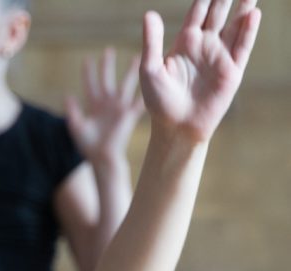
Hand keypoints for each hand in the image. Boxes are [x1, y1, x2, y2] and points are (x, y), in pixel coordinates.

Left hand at [66, 49, 144, 166]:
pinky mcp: (129, 115)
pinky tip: (152, 80)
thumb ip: (73, 112)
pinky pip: (138, 102)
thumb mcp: (77, 128)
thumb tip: (67, 96)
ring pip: (126, 85)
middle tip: (108, 50)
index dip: (88, 73)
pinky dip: (145, 93)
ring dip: (130, 72)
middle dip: (107, 66)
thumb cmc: (89, 146)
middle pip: (107, 80)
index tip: (87, 59)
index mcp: (94, 106)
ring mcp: (119, 108)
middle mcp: (108, 104)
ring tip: (136, 57)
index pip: (90, 85)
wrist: (103, 158)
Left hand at [140, 0, 260, 142]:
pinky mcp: (232, 70)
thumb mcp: (150, 70)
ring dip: (243, 7)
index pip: (198, 11)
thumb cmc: (159, 102)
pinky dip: (248, 30)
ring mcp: (220, 56)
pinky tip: (252, 14)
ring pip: (236, 25)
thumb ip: (151, 42)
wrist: (176, 128)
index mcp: (185, 42)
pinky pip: (242, 46)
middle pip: (220, 12)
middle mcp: (205, 45)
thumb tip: (149, 14)